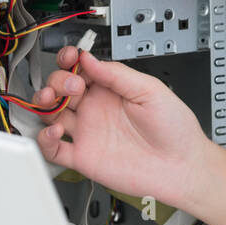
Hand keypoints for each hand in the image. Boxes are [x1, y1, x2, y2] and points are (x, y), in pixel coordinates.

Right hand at [34, 46, 209, 207]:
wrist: (182, 166)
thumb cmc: (174, 129)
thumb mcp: (150, 90)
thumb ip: (117, 75)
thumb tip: (90, 59)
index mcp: (110, 90)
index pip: (79, 70)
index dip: (69, 61)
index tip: (70, 58)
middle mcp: (95, 109)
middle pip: (60, 89)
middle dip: (58, 81)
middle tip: (73, 86)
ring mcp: (87, 132)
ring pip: (50, 115)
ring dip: (44, 104)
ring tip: (52, 101)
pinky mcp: (83, 157)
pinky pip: (53, 149)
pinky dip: (45, 139)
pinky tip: (54, 130)